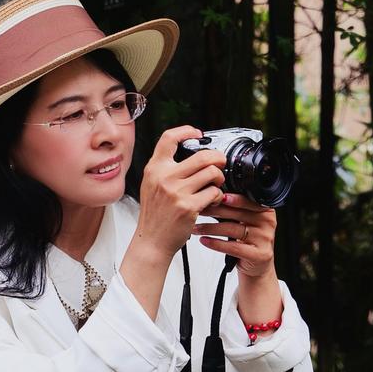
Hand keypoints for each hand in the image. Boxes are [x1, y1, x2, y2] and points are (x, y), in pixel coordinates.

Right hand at [136, 126, 226, 258]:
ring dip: (219, 178)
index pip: (168, 138)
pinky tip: (212, 200)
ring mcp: (177, 192)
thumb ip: (166, 169)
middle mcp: (164, 178)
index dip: (186, 130)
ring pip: (212, 173)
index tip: (197, 133)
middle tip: (221, 162)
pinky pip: (214, 192)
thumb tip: (190, 153)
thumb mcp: (151, 185)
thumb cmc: (154, 215)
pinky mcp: (189, 207)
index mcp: (154, 169)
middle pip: (202, 156)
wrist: (152, 241)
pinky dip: (218, 196)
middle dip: (218, 158)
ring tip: (215, 184)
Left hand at [192, 192, 276, 277]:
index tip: (214, 195)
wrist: (258, 266)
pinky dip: (216, 244)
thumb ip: (236, 209)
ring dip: (210, 228)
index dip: (230, 198)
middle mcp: (267, 222)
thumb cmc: (248, 241)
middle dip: (215, 211)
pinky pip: (233, 247)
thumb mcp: (245, 221)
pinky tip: (204, 241)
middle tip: (199, 210)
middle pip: (237, 214)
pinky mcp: (258, 255)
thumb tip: (212, 194)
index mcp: (266, 210)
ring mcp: (264, 239)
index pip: (247, 200)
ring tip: (197, 228)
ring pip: (232, 229)